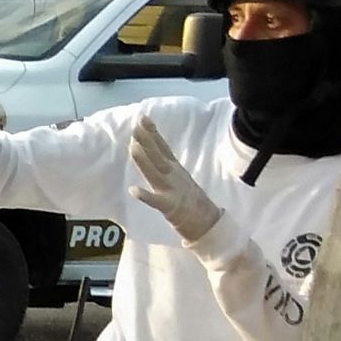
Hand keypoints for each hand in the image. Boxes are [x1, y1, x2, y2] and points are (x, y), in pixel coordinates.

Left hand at [129, 115, 223, 245]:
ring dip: (144, 160)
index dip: (152, 133)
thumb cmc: (190, 200)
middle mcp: (172, 176)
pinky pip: (156, 201)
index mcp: (174, 169)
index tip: (143, 118)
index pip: (162, 148)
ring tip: (133, 146)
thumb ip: (166, 163)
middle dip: (147, 140)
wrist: (208, 222)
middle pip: (158, 156)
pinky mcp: (170, 207)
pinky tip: (133, 190)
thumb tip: (154, 148)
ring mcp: (172, 190)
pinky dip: (146, 196)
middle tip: (137, 124)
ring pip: (155, 173)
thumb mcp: (178, 177)